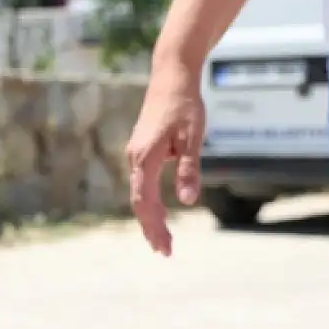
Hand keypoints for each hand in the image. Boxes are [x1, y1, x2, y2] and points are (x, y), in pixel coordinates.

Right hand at [127, 58, 205, 256]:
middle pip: (139, 202)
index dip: (155, 226)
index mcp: (146, 157)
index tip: (165, 247)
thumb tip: (187, 200)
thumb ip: (189, 169)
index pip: (146, 201)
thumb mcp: (193, 137)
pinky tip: (158, 212)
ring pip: (139, 194)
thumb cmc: (185, 104)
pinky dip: (149, 202)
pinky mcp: (141, 149)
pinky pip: (142, 183)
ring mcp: (136, 153)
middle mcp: (136, 157)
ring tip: (161, 239)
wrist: (171, 75)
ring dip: (149, 218)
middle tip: (164, 252)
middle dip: (151, 229)